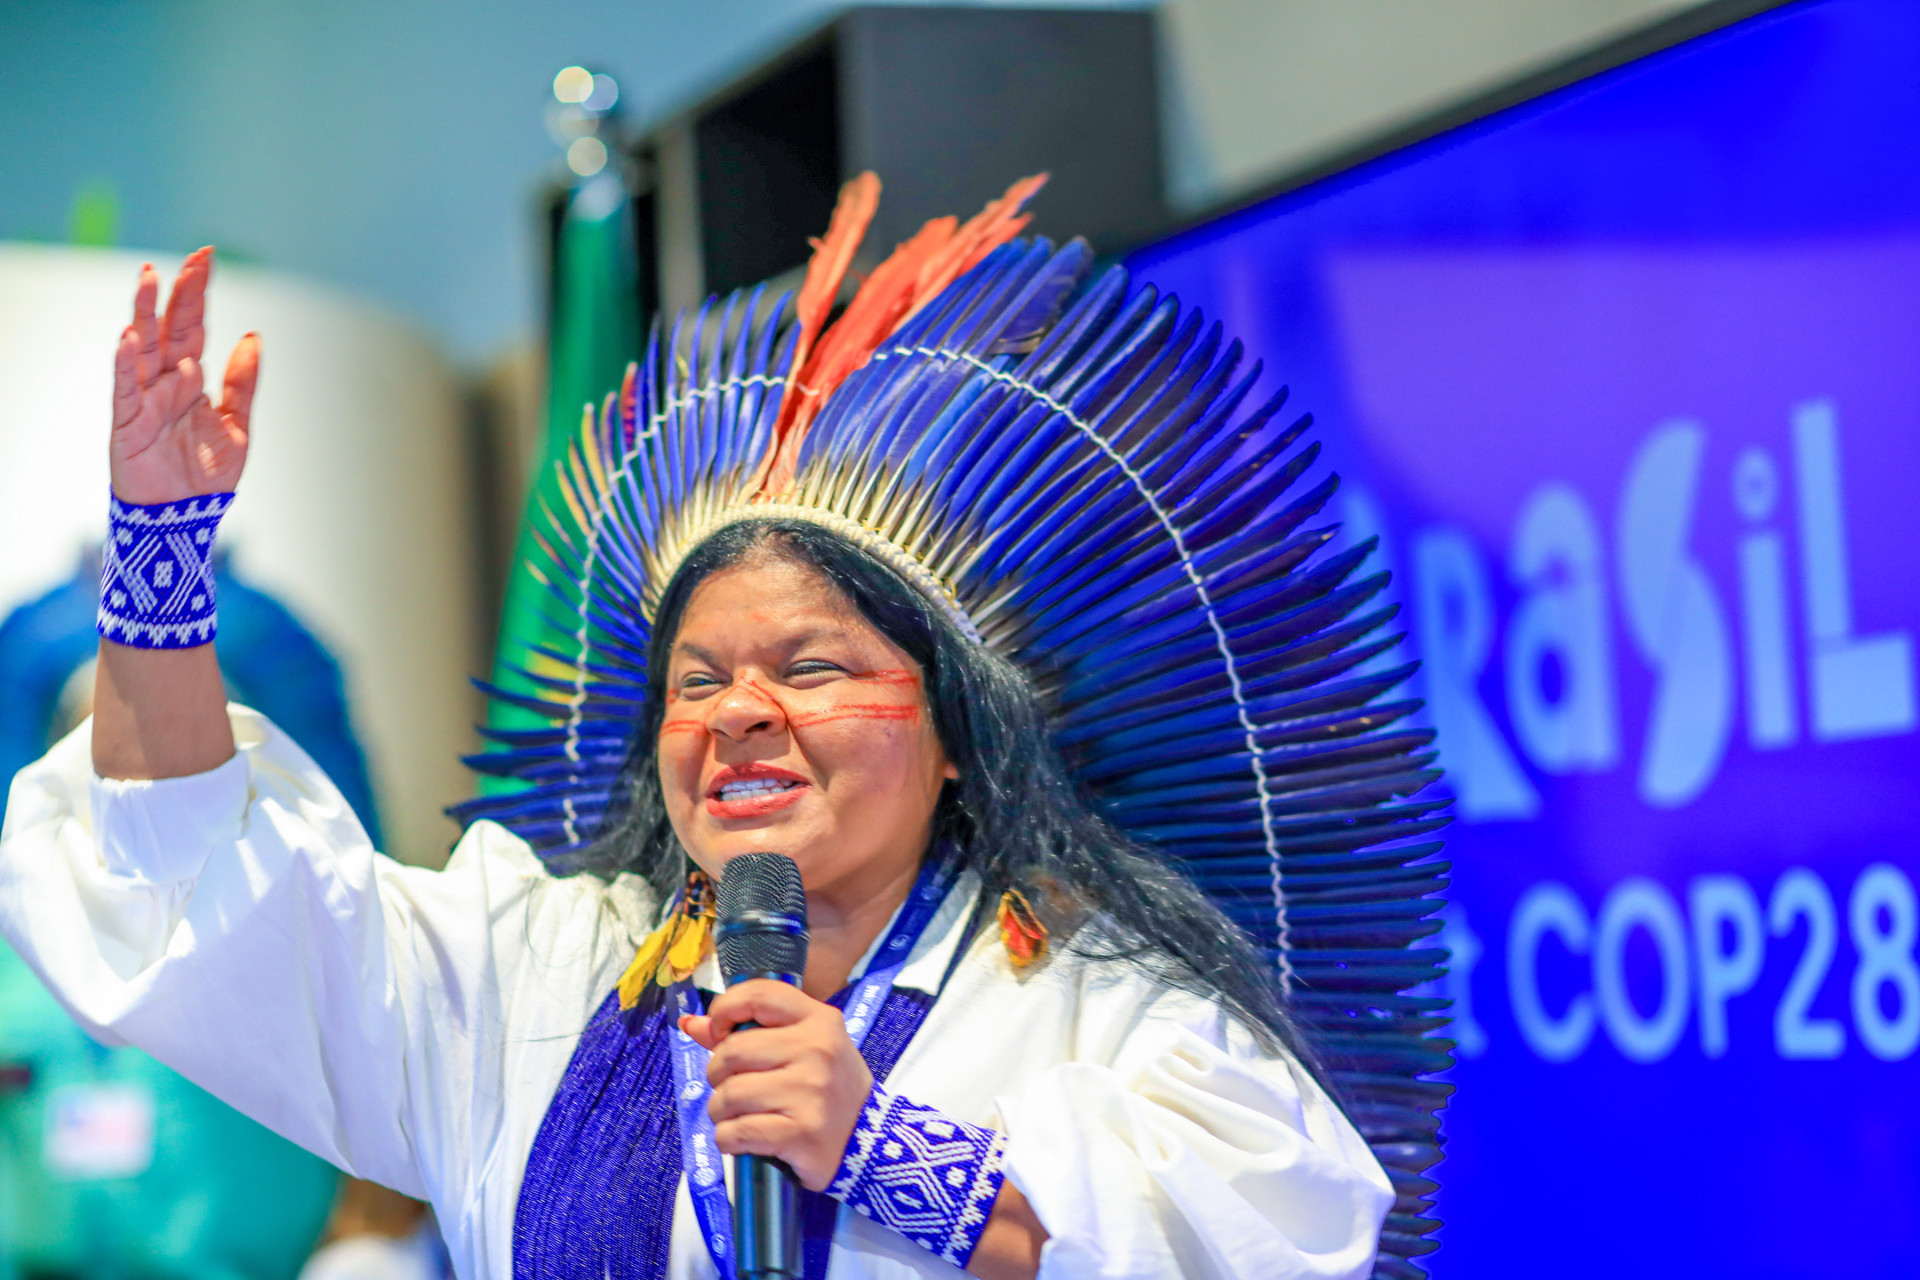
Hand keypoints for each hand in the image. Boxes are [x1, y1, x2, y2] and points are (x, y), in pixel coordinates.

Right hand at [110, 247, 257, 504]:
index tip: (207, 259)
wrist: (184, 520)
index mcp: (191, 379)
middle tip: (192, 260)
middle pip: (170, 329)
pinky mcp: (126, 424)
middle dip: (179, 294)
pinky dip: (125, 363)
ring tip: (150, 280)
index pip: (194, 326)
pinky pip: (124, 388)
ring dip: (145, 314)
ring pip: (142, 348)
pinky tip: (129, 336)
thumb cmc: (205, 476)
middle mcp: (165, 382)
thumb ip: (242, 382)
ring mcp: (143, 399)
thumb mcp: (237, 425)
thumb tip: (253, 335)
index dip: (199, 294)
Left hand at [679, 980, 874, 1190]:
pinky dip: (729, 1139)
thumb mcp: (802, 1049)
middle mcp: (816, 1050)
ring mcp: (810, 1091)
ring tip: (740, 1116)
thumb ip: (747, 1032)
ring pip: (728, 1095)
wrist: (870, 1141)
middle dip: (718, 1075)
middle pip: (731, 1052)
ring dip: (721, 1112)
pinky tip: (744, 1139)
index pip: (758, 995)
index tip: (720, 1032)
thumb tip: (691, 1022)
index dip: (725, 1010)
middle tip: (733, 1088)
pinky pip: (736, 1132)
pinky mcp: (800, 1132)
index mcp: (819, 1020)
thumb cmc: (829, 1089)